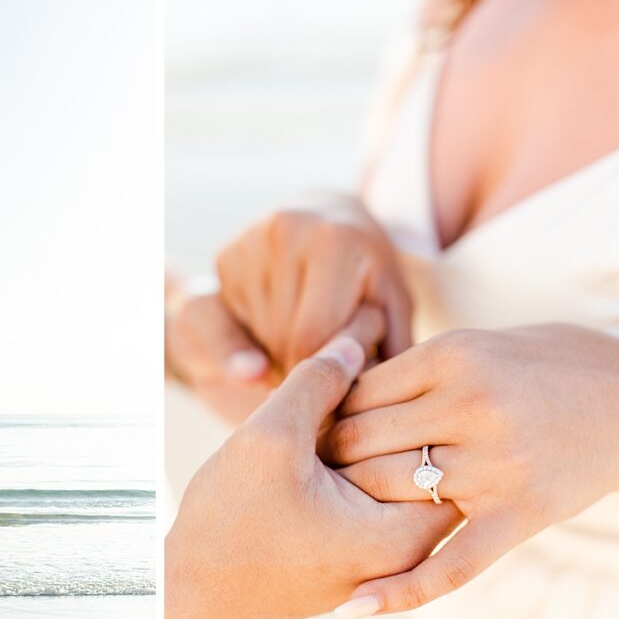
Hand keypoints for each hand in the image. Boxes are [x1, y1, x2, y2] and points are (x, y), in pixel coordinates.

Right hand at [165, 317, 462, 618]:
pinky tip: (326, 433)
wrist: (190, 588)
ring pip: (403, 475)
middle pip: (431, 462)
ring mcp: (384, 560)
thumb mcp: (268, 439)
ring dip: (378, 437)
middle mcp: (406, 557)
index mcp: (399, 537)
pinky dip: (363, 461)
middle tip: (365, 374)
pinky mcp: (360, 553)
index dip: (415, 400)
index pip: (446, 449)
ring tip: (342, 399)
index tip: (383, 370)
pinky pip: (380, 493)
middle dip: (401, 415)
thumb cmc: (227, 523)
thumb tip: (358, 336)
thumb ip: (317, 382)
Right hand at [216, 191, 412, 371]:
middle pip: (279, 337)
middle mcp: (284, 232)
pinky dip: (252, 338)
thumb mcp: (393, 305)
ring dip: (275, 354)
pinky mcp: (225, 256)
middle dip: (297, 366)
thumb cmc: (370, 272)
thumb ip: (388, 348)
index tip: (330, 390)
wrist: (333, 217)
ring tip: (302, 348)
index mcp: (335, 241)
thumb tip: (356, 401)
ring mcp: (248, 243)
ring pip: (254, 334)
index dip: (318, 374)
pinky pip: (228, 322)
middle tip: (319, 369)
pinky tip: (277, 329)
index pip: (311, 337)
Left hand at [329, 325, 618, 615]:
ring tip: (337, 505)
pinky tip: (355, 606)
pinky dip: (400, 591)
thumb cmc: (548, 364)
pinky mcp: (517, 516)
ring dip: (354, 501)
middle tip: (317, 470)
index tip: (320, 428)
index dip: (329, 412)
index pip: (357, 393)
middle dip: (331, 456)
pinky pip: (449, 564)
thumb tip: (344, 387)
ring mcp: (494, 466)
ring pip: (387, 490)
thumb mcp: (478, 343)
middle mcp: (470, 407)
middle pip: (361, 439)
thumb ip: (416, 367)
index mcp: (453, 356)